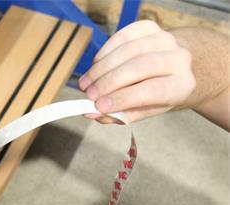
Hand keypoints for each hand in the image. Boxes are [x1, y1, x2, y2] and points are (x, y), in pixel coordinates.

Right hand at [79, 20, 195, 122]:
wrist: (169, 69)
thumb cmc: (153, 95)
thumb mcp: (140, 112)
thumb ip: (118, 115)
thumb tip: (91, 113)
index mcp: (181, 85)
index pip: (153, 91)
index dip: (123, 98)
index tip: (99, 106)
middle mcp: (178, 59)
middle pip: (140, 67)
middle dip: (109, 82)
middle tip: (89, 95)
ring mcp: (165, 39)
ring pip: (128, 50)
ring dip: (101, 69)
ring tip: (85, 84)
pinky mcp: (149, 27)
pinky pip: (122, 37)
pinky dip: (103, 53)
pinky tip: (94, 68)